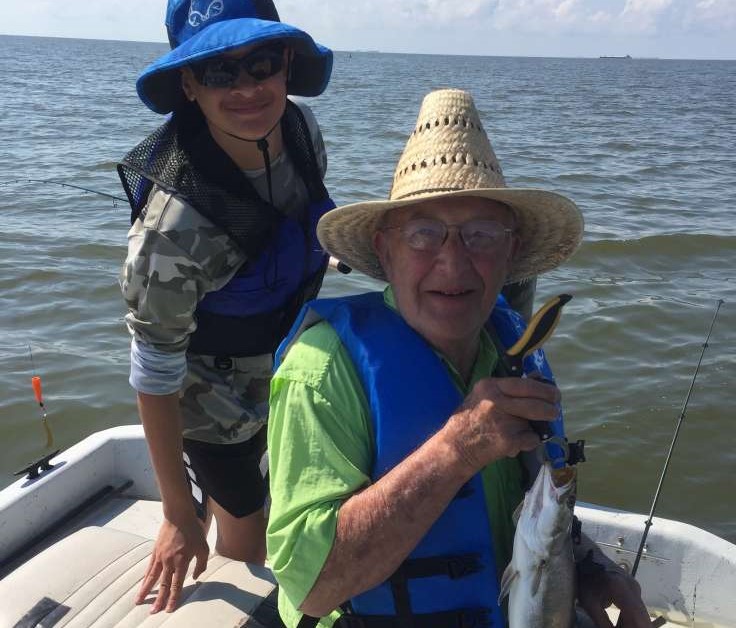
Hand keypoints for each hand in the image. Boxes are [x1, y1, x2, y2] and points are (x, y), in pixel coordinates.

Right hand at [136, 516, 209, 612]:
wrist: (178, 516)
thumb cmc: (193, 531)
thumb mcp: (203, 547)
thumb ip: (201, 564)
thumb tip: (196, 577)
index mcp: (182, 561)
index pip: (177, 584)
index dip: (173, 598)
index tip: (169, 610)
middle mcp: (169, 561)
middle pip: (163, 584)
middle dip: (158, 599)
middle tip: (153, 612)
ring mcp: (160, 556)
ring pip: (151, 577)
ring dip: (145, 590)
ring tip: (138, 601)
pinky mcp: (155, 551)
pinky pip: (149, 567)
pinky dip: (146, 577)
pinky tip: (143, 584)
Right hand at [445, 376, 559, 470]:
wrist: (455, 447)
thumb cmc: (469, 421)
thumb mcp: (481, 396)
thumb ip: (506, 389)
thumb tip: (537, 379)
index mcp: (490, 386)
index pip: (525, 384)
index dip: (544, 389)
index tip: (553, 394)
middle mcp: (496, 400)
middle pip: (536, 401)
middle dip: (550, 407)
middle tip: (554, 411)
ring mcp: (503, 420)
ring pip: (535, 420)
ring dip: (536, 426)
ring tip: (528, 429)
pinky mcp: (508, 438)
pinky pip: (532, 438)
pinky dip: (528, 442)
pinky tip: (515, 443)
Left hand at [577, 566, 651, 627]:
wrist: (587, 558)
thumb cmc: (585, 579)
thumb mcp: (589, 603)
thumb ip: (603, 622)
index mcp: (621, 588)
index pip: (637, 617)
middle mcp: (633, 587)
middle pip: (642, 617)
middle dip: (634, 627)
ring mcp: (635, 588)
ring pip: (641, 614)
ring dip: (632, 625)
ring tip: (617, 626)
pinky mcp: (634, 590)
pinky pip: (637, 609)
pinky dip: (631, 619)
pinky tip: (620, 624)